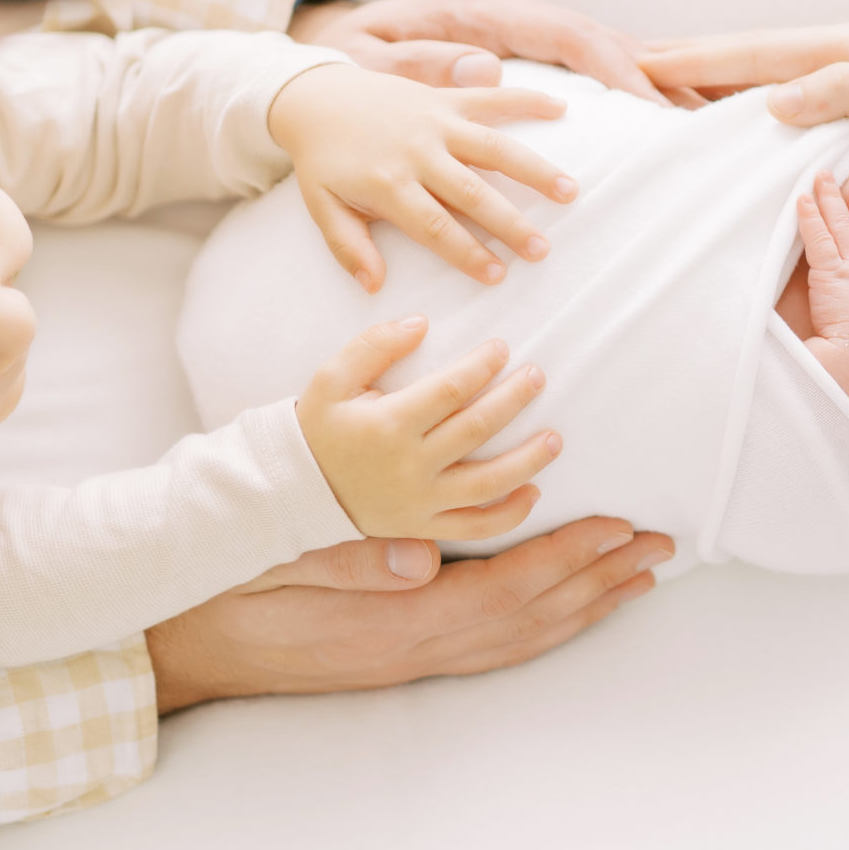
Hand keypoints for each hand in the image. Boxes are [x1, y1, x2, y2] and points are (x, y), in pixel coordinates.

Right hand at [145, 519, 673, 711]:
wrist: (182, 653)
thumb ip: (344, 560)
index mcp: (395, 622)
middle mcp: (417, 650)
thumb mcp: (276, 565)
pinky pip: (496, 649)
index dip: (568, 558)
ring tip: (639, 577)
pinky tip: (568, 611)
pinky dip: (544, 627)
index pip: (506, 589)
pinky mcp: (404, 663)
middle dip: (602, 580)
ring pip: (523, 638)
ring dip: (586, 606)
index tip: (620, 527)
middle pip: (533, 618)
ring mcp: (413, 663)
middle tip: (662, 549)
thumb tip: (417, 557)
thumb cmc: (227, 595)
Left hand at [268, 61, 576, 289]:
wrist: (315, 95)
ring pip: (493, 148)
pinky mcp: (446, 98)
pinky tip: (561, 109)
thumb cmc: (324, 160)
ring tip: (569, 192)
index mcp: (387, 183)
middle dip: (510, 223)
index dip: (467, 252)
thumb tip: (374, 285)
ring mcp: (436, 121)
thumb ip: (347, 247)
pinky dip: (526, 100)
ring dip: (534, 169)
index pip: (435, 226)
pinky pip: (490, 97)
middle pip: (472, 192)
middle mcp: (417, 151)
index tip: (497, 276)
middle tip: (541, 250)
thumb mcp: (322, 207)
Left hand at [291, 0, 668, 103]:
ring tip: (692, 110)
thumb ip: (421, 65)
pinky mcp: (514, 42)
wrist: (322, 46)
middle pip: (593, 34)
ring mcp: (512, 24)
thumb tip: (488, 69)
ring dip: (641, 74)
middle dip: (647, 71)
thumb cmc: (342, 63)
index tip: (652, 100)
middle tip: (695, 111)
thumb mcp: (366, 63)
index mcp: (474, 11)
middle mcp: (502, 10)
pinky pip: (576, 57)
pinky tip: (650, 104)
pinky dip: (617, 78)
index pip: (562, 34)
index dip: (613, 66)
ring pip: (592, 43)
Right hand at [297, 317, 558, 539]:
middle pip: (476, 429)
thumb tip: (420, 322)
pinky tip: (533, 492)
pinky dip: (508, 515)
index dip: (481, 367)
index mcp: (387, 425)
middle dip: (513, 399)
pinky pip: (474, 527)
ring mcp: (420, 501)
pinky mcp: (423, 526)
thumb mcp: (331, 378)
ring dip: (527, 460)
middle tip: (538, 376)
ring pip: (487, 483)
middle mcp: (408, 466)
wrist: (292, 490)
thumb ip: (373, 345)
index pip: (449, 391)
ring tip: (555, 438)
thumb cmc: (318, 427)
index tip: (503, 349)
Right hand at [640, 19, 848, 186]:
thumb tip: (772, 101)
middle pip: (757, 60)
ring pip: (779, 81)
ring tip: (674, 97)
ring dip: (726, 87)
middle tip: (630, 70)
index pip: (757, 55)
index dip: (695, 61)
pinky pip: (807, 106)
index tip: (634, 61)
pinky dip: (768, 112)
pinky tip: (758, 129)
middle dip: (694, 65)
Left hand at [795, 171, 848, 423]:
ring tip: (816, 177)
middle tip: (828, 176)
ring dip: (826, 200)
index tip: (843, 218)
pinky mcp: (834, 274)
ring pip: (838, 225)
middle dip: (839, 203)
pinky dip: (809, 215)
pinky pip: (819, 236)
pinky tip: (801, 197)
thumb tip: (839, 321)